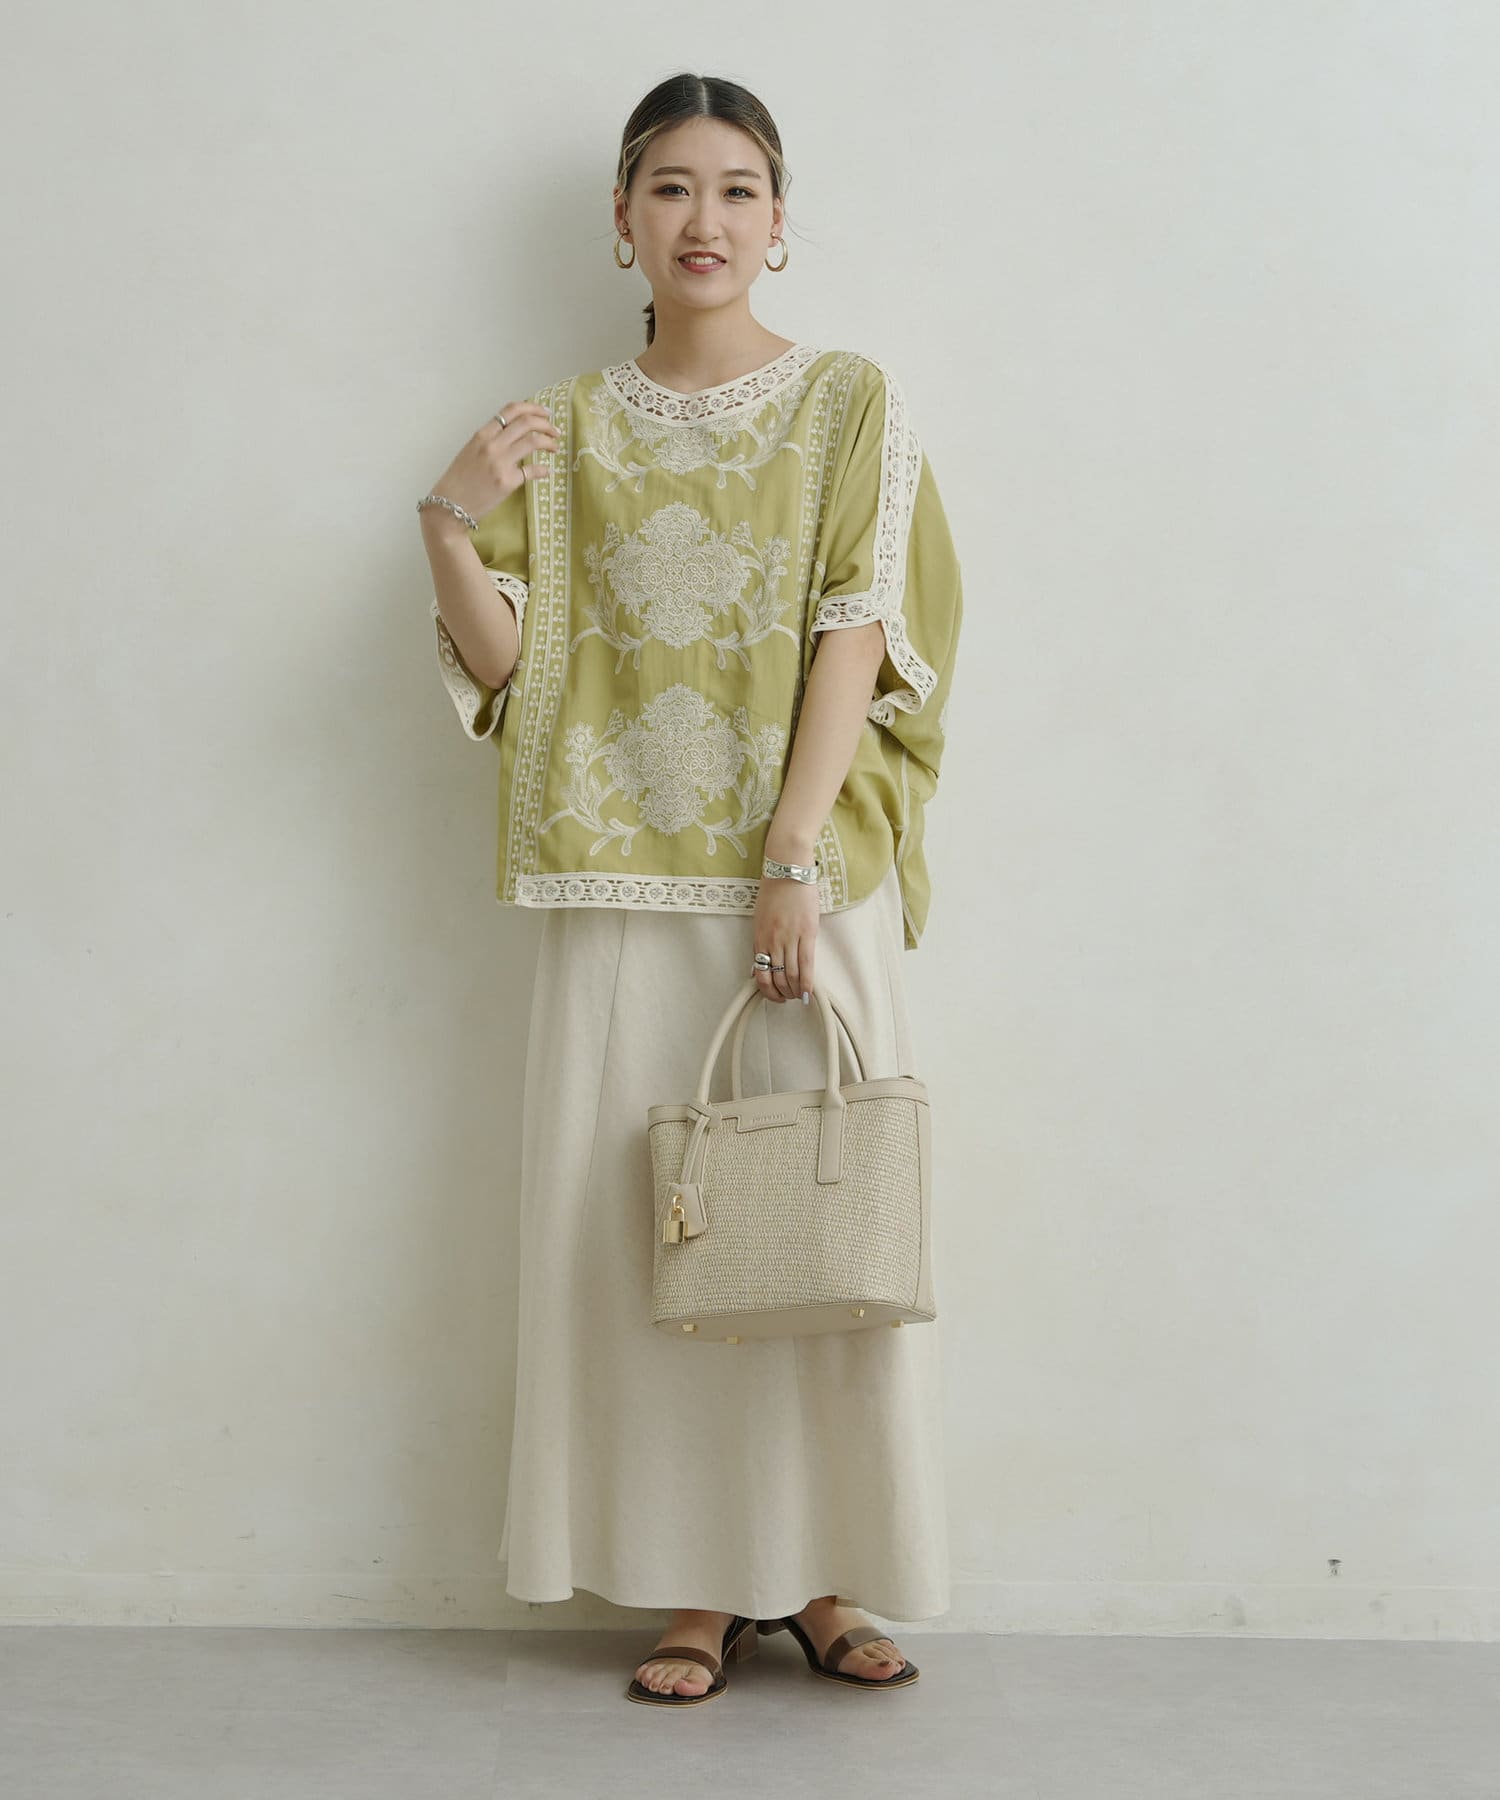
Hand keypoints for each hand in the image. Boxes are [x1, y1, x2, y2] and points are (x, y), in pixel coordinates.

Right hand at [425, 401, 561, 526]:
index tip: (545, 413)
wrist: (449, 505)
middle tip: (555, 431)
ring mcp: (500, 463)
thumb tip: (515, 434)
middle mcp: (492, 444)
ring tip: (554, 447)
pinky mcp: (507, 482)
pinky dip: (543, 469)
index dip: (533, 408)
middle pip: (526, 422)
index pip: (511, 411)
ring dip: (549, 442)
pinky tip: (546, 471)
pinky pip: (532, 471)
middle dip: (546, 424)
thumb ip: (491, 440)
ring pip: (533, 441)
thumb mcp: (471, 451)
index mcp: (482, 434)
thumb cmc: (459, 479)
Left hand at [751, 873, 818, 1003]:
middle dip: (783, 993)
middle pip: (777, 977)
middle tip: (788, 997)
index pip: (761, 973)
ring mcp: (790, 937)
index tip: (774, 996)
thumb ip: (760, 943)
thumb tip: (757, 967)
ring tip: (798, 995)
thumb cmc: (774, 892)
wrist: (787, 871)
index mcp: (760, 938)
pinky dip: (806, 982)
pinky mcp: (807, 933)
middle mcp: (773, 941)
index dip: (767, 991)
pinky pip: (806, 964)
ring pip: (791, 974)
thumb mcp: (760, 919)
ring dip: (794, 990)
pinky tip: (808, 992)